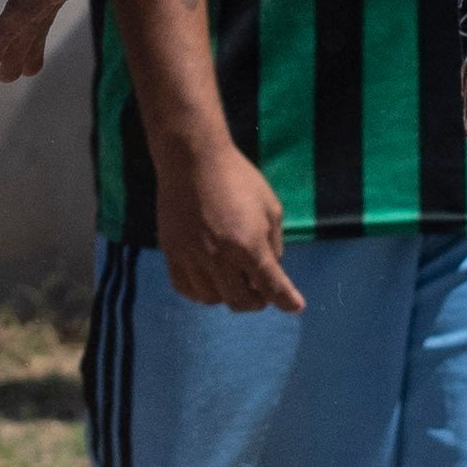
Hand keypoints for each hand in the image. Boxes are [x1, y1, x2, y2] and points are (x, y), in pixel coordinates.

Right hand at [158, 140, 304, 318]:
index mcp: (249, 244)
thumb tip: (271, 269)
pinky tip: (210, 281)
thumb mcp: (270, 206)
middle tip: (261, 294)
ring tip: (234, 283)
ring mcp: (192, 257)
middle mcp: (220, 257)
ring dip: (228, 296)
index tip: (295, 306)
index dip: (287, 301)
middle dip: (257, 302)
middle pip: (240, 301)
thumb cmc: (237, 178)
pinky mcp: (172, 253)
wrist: (192, 160)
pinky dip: (201, 292)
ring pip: (212, 299)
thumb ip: (274, 243)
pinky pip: (185, 288)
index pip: (271, 286)